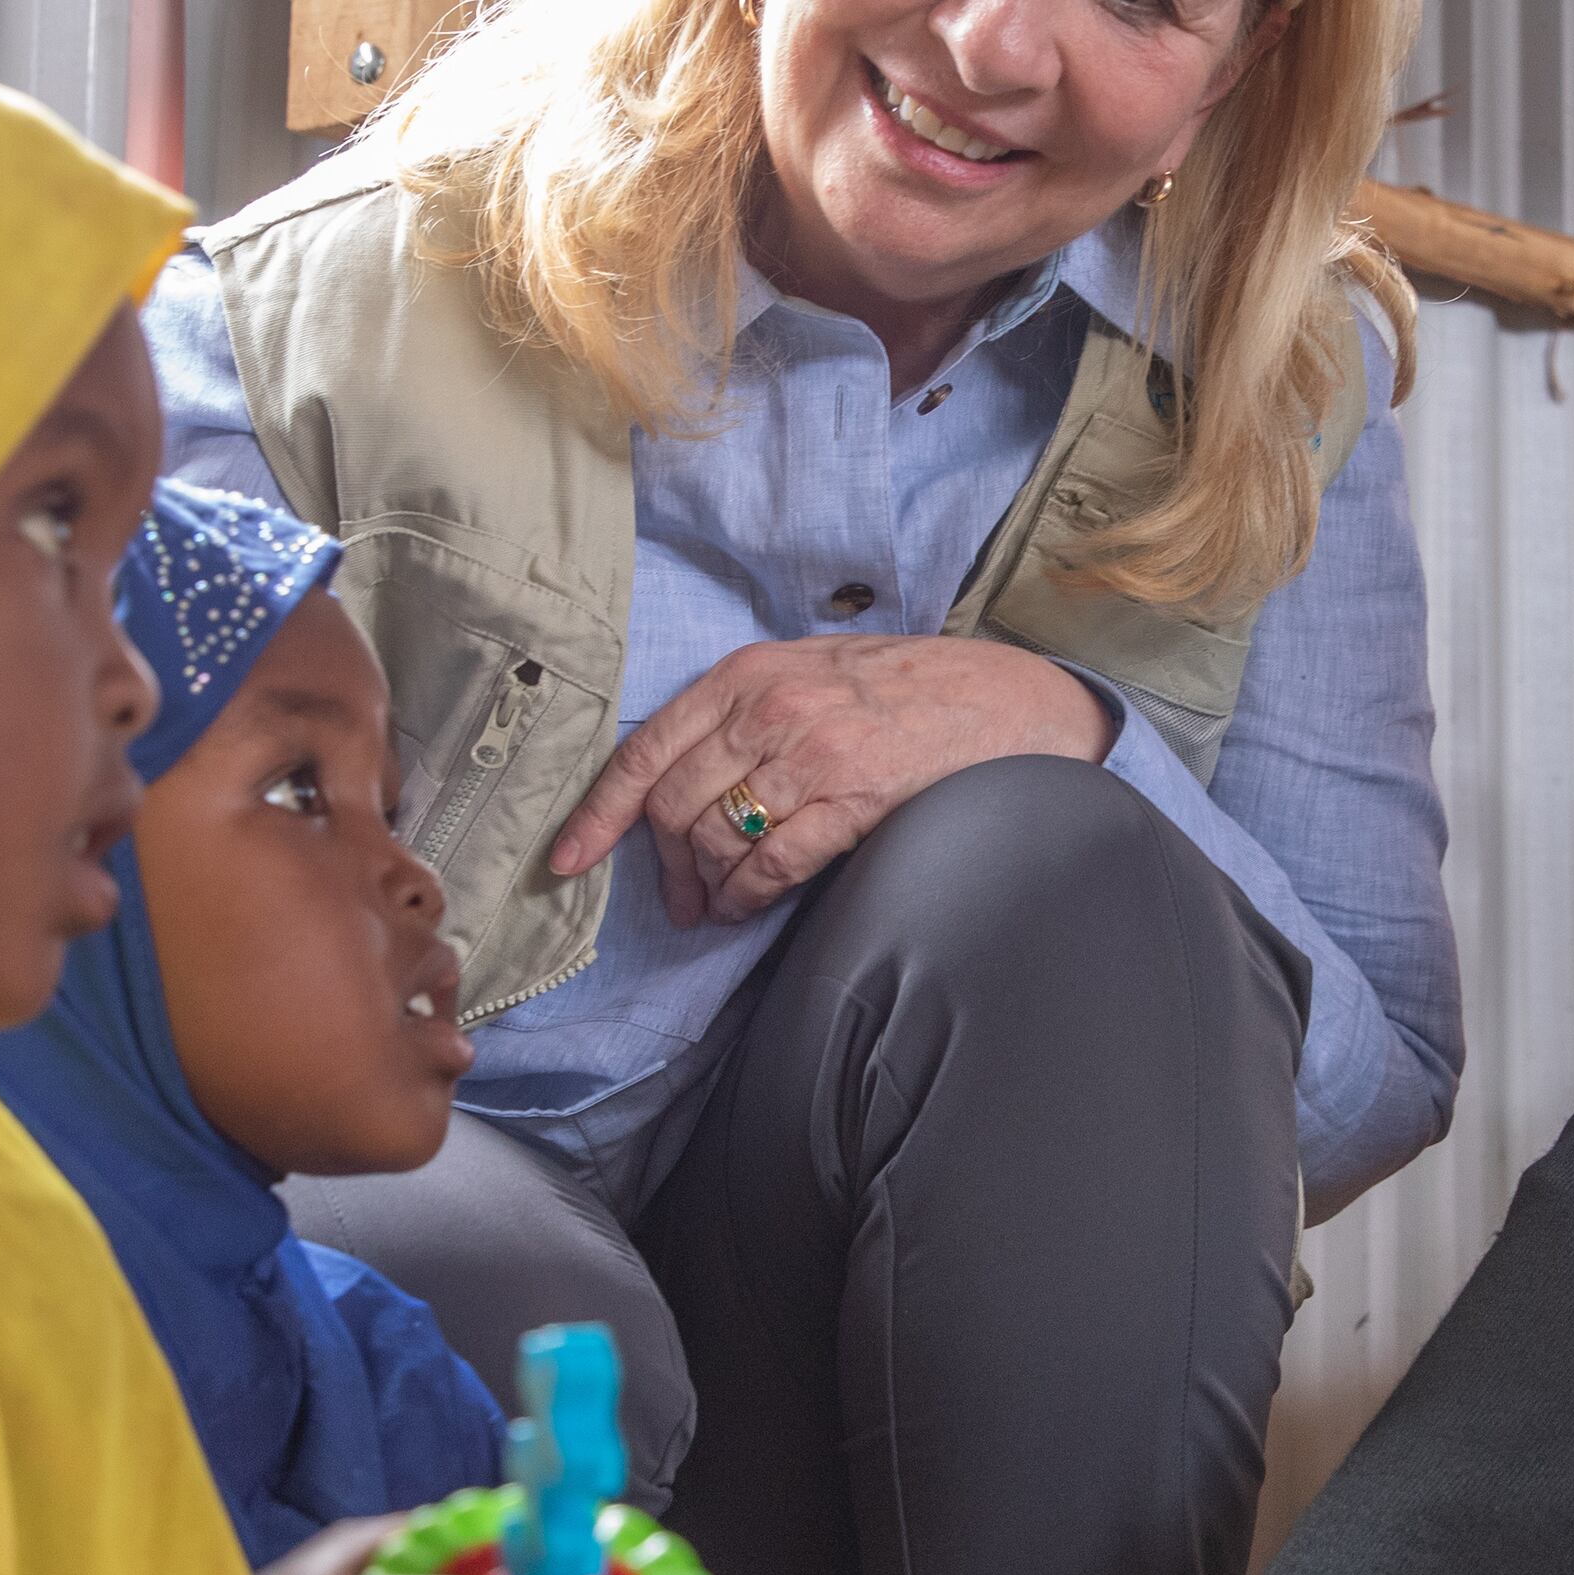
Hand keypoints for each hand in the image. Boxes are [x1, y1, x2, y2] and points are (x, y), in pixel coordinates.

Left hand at [551, 634, 1111, 925]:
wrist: (1005, 699)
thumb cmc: (906, 688)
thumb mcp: (811, 668)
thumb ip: (744, 708)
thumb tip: (680, 779)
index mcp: (747, 673)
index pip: (646, 751)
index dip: (598, 813)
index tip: (567, 860)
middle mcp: (769, 710)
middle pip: (673, 807)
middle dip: (666, 866)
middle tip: (679, 899)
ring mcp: (810, 756)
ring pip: (716, 841)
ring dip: (708, 888)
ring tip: (718, 906)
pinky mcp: (850, 801)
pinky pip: (769, 866)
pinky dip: (747, 897)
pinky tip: (748, 906)